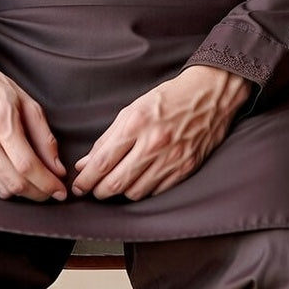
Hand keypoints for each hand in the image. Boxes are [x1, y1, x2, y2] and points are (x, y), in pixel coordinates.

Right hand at [0, 56, 66, 201]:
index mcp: (0, 122)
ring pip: (0, 189)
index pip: (27, 166)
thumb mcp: (27, 102)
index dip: (47, 184)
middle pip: (14, 183)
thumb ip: (44, 137)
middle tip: (52, 192)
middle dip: (38, 193)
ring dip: (22, 193)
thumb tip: (57, 169)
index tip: (61, 191)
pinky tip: (14, 178)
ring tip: (36, 185)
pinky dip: (3, 187)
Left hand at [72, 66, 250, 201]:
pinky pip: (155, 192)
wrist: (210, 95)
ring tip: (114, 185)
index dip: (86, 179)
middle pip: (116, 183)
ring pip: (135, 192)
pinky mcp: (185, 169)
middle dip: (98, 191)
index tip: (78, 186)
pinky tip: (137, 182)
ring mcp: (171, 159)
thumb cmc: (169, 98)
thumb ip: (108, 138)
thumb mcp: (133, 109)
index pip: (102, 162)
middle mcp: (153, 144)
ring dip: (119, 193)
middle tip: (92, 190)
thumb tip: (87, 163)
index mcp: (136, 123)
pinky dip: (142, 191)